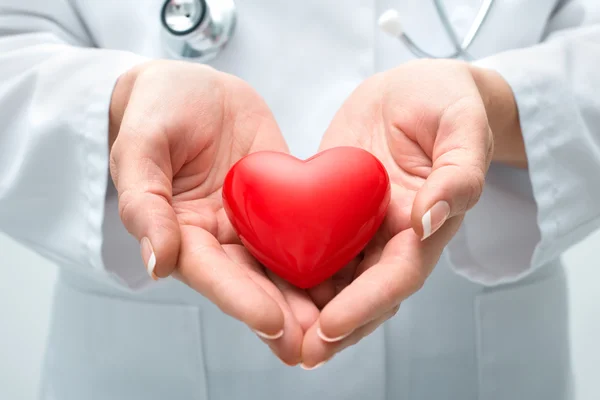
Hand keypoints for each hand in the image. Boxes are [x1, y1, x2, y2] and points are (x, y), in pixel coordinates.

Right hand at [109, 60, 318, 364]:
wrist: (189, 85)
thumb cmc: (155, 110)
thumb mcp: (140, 147)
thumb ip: (144, 203)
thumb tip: (157, 263)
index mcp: (180, 231)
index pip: (211, 273)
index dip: (240, 299)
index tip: (272, 323)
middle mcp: (218, 236)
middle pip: (251, 283)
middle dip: (283, 315)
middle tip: (316, 344)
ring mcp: (251, 221)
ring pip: (281, 265)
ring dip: (309, 297)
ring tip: (341, 324)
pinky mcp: (280, 200)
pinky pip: (304, 226)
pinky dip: (325, 252)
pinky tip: (354, 272)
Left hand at [300, 59, 522, 367]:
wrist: (417, 91)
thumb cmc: (448, 104)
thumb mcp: (462, 127)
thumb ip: (458, 174)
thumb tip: (430, 219)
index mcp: (426, 223)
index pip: (398, 276)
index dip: (366, 304)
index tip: (331, 328)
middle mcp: (392, 234)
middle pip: (364, 292)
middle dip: (335, 327)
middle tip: (300, 354)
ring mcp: (360, 224)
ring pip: (336, 277)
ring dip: (309, 309)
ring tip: (274, 334)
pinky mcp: (332, 206)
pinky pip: (311, 240)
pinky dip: (292, 265)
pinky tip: (263, 281)